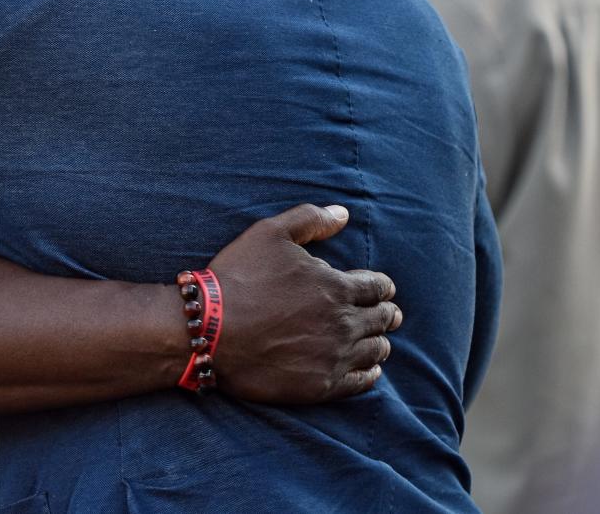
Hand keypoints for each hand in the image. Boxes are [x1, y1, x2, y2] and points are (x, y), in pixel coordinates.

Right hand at [211, 204, 401, 403]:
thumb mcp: (271, 232)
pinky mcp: (320, 385)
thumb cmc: (240, 276)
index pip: (377, 287)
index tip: (384, 288)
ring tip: (378, 339)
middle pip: (381, 319)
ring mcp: (333, 357)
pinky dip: (370, 373)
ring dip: (380, 342)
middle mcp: (343, 323)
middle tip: (389, 314)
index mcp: (336, 286)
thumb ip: (310, 219)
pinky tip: (369, 369)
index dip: (383, 286)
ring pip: (376, 351)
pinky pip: (360, 382)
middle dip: (387, 313)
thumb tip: (343, 214)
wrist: (210, 329)